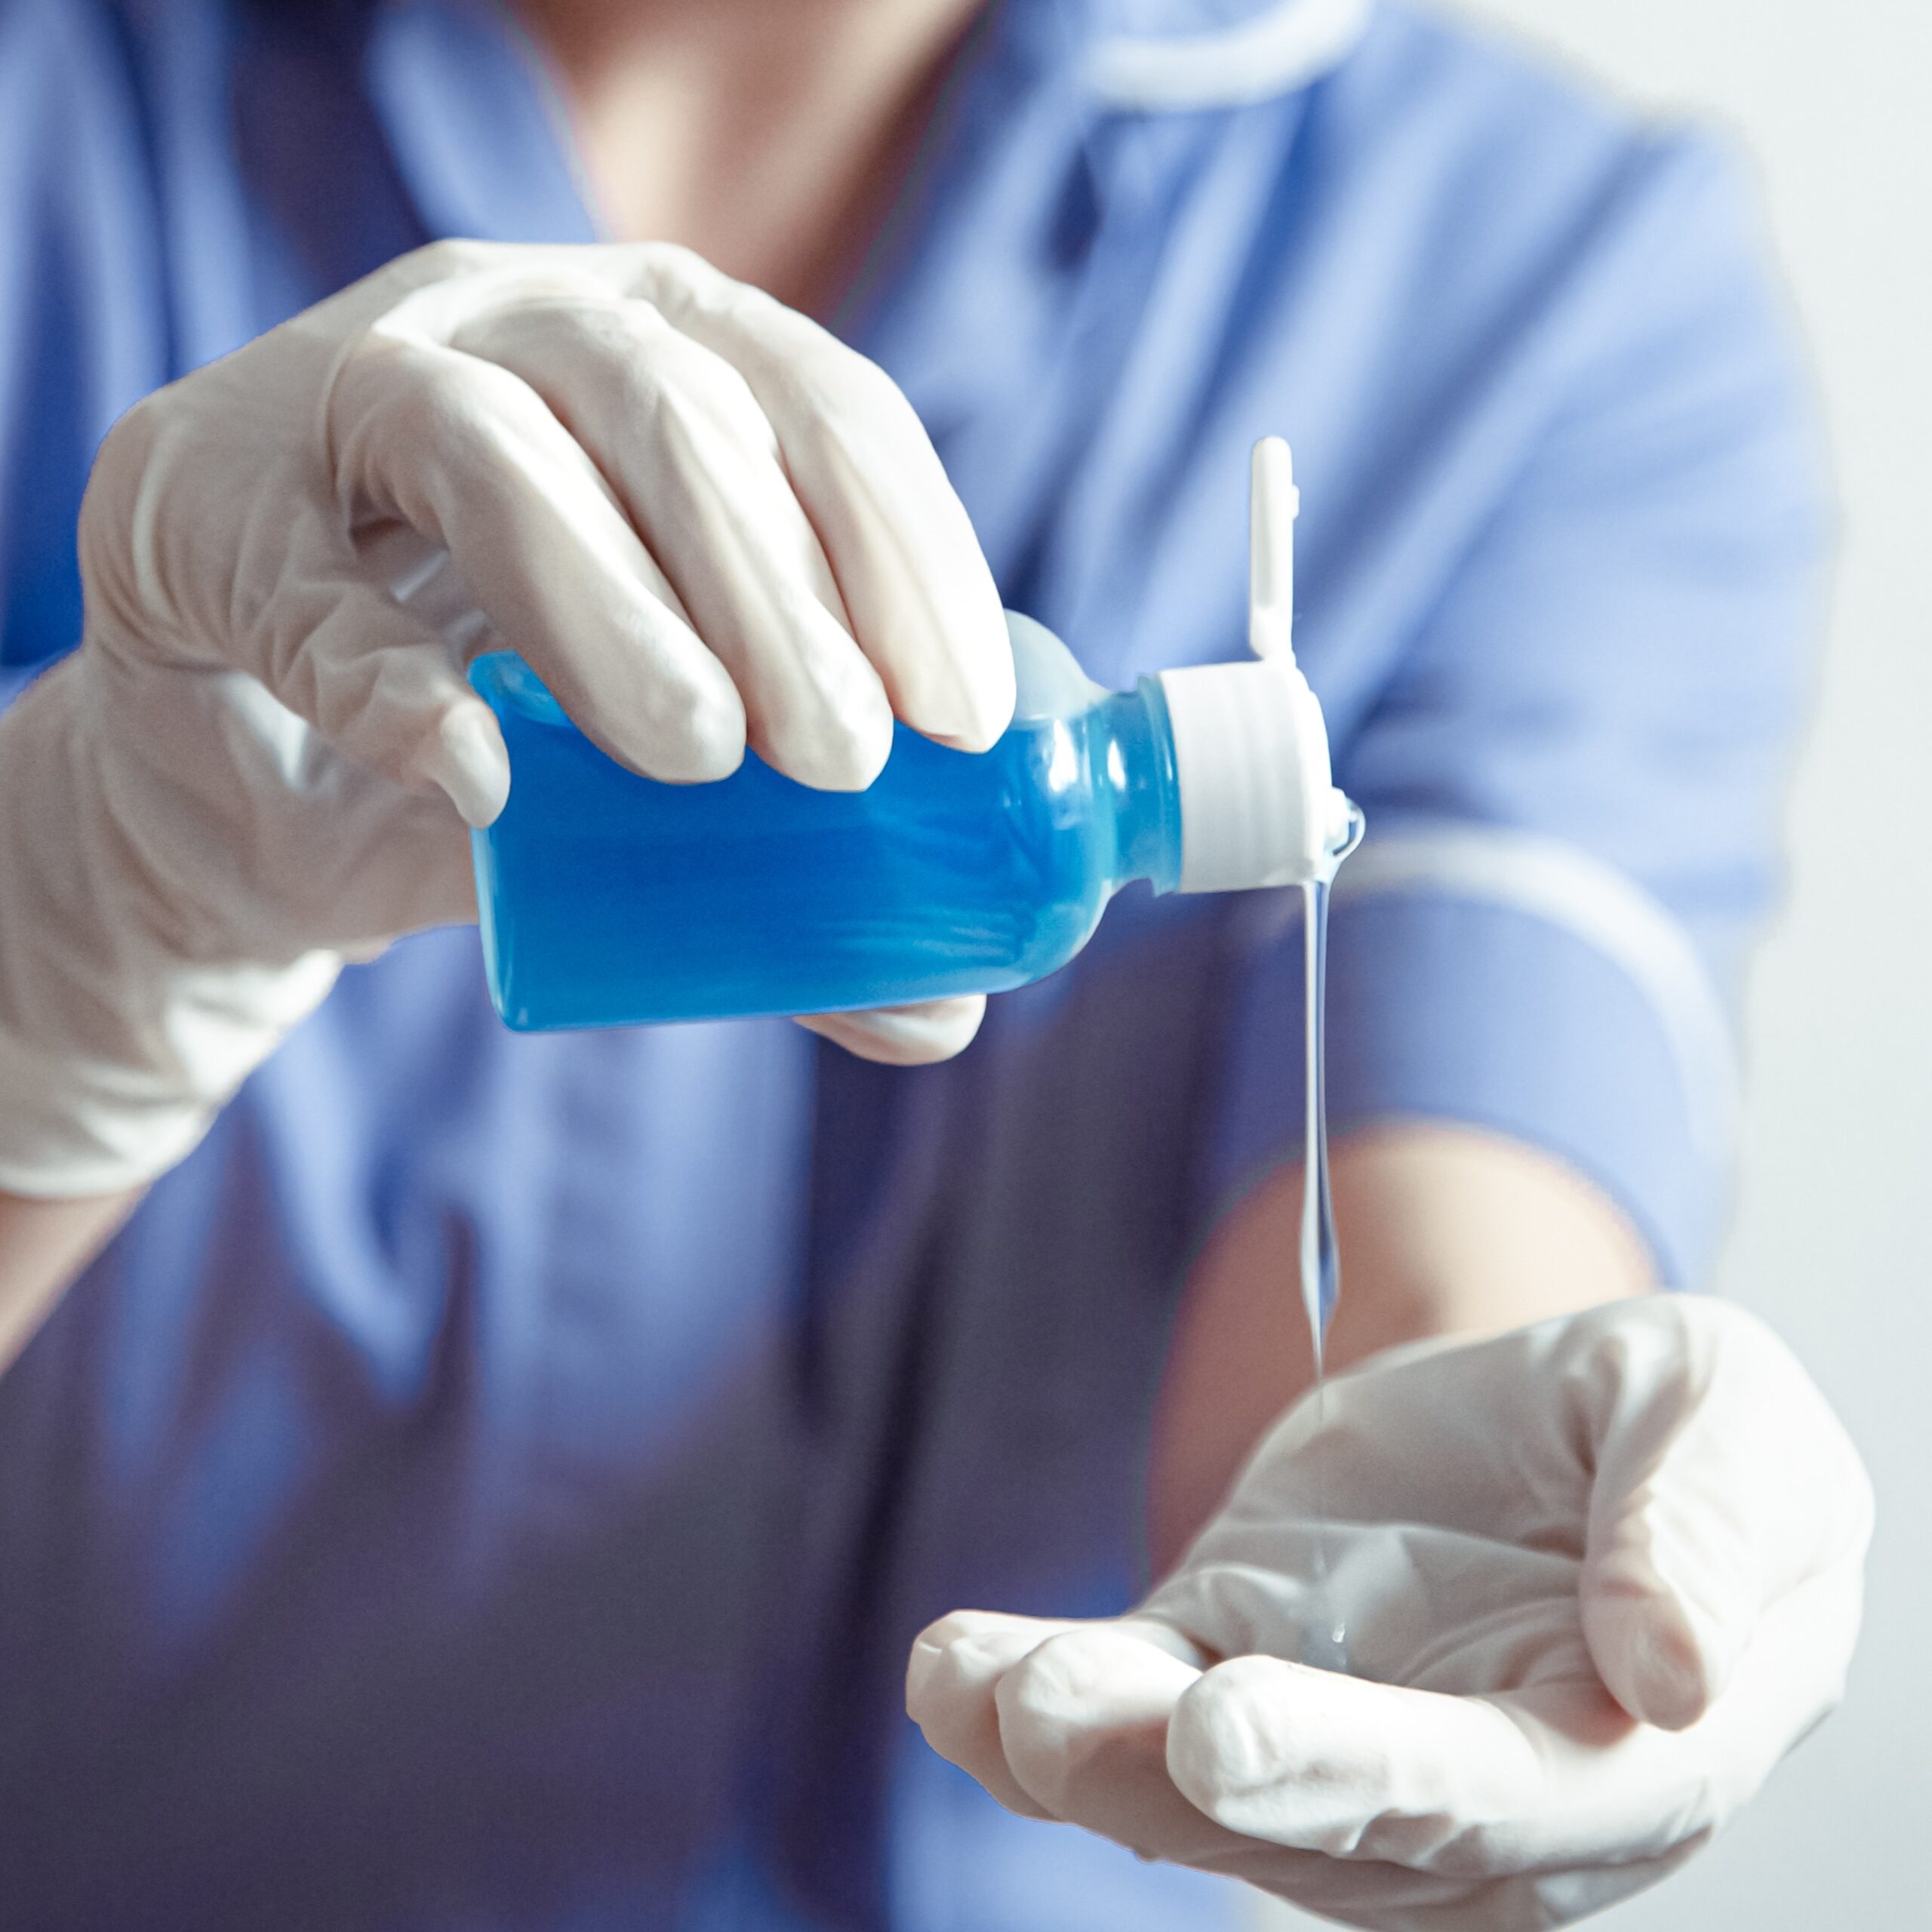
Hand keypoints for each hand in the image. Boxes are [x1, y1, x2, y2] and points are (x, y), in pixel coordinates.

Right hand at [0, 240, 1011, 1194]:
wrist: (246, 776)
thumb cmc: (493, 742)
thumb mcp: (657, 798)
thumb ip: (788, 884)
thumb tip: (943, 1016)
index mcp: (675, 357)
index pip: (823, 406)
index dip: (905, 550)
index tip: (958, 717)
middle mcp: (523, 326)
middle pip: (673, 413)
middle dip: (776, 594)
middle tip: (841, 762)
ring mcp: (348, 391)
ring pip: (487, 448)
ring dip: (608, 607)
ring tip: (694, 758)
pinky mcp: (200, 501)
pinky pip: (295, 575)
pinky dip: (386, 676)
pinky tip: (471, 776)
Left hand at [908, 1297, 1872, 1929]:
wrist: (1569, 1418)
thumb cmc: (1676, 1437)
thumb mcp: (1726, 1424)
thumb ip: (1705, 1533)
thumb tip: (1669, 1673)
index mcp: (1608, 1754)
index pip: (1486, 1799)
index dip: (1357, 1776)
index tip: (1226, 1732)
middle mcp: (1454, 1786)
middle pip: (1312, 1819)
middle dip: (1177, 1782)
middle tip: (1056, 1719)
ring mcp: (1324, 1732)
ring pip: (1190, 1785)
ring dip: (1078, 1750)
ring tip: (973, 1687)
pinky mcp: (1233, 1655)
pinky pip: (1131, 1694)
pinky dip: (1036, 1692)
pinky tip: (952, 1667)